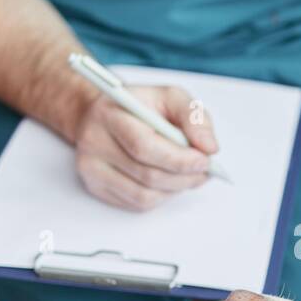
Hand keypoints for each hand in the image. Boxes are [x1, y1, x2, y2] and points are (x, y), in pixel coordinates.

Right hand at [74, 84, 217, 209]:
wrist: (100, 116)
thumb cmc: (139, 106)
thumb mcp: (169, 97)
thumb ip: (193, 116)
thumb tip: (209, 148)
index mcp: (111, 114)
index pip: (144, 146)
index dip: (179, 159)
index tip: (204, 161)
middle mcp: (94, 143)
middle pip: (147, 175)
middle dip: (184, 177)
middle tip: (205, 171)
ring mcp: (91, 169)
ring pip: (144, 196)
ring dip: (175, 190)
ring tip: (190, 176)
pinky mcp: (95, 187)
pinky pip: (137, 204)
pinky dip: (161, 196)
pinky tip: (169, 182)